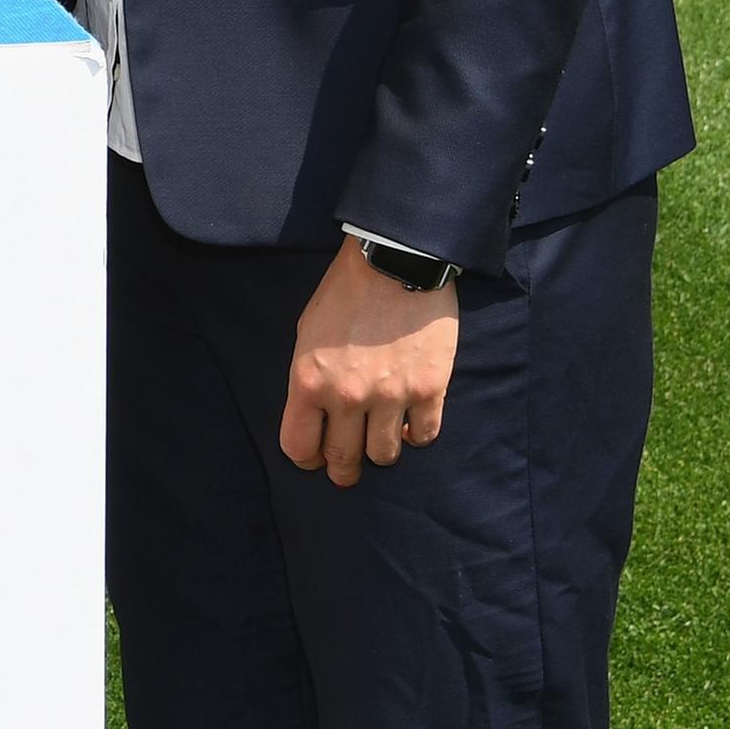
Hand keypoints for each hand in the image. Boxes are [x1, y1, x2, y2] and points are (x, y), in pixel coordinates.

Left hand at [279, 244, 458, 487]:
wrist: (396, 259)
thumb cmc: (346, 292)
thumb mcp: (308, 332)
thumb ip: (311, 378)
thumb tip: (317, 414)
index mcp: (310, 381)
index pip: (299, 447)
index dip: (306, 459)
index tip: (314, 457)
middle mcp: (348, 396)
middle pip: (343, 459)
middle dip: (342, 470)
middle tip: (346, 469)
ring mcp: (392, 395)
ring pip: (385, 455)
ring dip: (381, 450)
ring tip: (381, 437)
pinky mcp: (431, 388)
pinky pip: (425, 435)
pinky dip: (416, 434)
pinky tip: (410, 421)